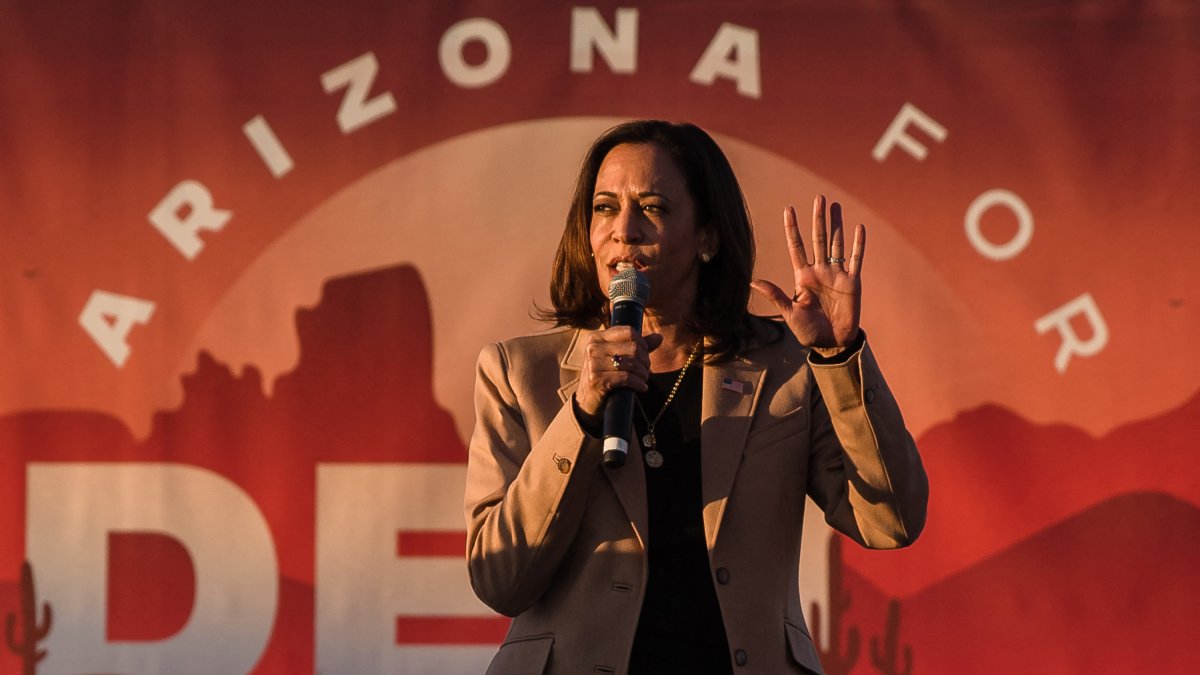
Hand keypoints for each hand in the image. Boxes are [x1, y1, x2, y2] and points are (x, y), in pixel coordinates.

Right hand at [574, 326, 664, 416]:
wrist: (588, 400)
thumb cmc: (605, 375)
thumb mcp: (618, 357)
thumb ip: (638, 346)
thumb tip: (659, 337)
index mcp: (597, 337)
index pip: (629, 332)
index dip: (643, 343)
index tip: (645, 355)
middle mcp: (593, 347)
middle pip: (633, 347)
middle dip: (645, 361)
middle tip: (646, 370)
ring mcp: (593, 363)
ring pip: (631, 363)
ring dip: (643, 373)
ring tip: (644, 379)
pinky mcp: (596, 379)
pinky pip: (626, 378)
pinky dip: (638, 383)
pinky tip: (642, 387)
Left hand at [750, 195, 863, 351]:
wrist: (831, 344)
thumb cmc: (808, 331)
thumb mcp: (790, 313)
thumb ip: (776, 295)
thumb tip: (752, 283)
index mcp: (803, 276)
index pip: (796, 247)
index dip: (793, 228)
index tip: (788, 209)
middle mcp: (820, 271)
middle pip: (818, 239)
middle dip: (817, 219)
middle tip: (819, 197)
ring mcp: (837, 275)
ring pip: (836, 244)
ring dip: (837, 224)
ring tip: (835, 205)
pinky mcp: (853, 282)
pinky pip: (856, 260)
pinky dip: (858, 245)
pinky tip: (859, 228)